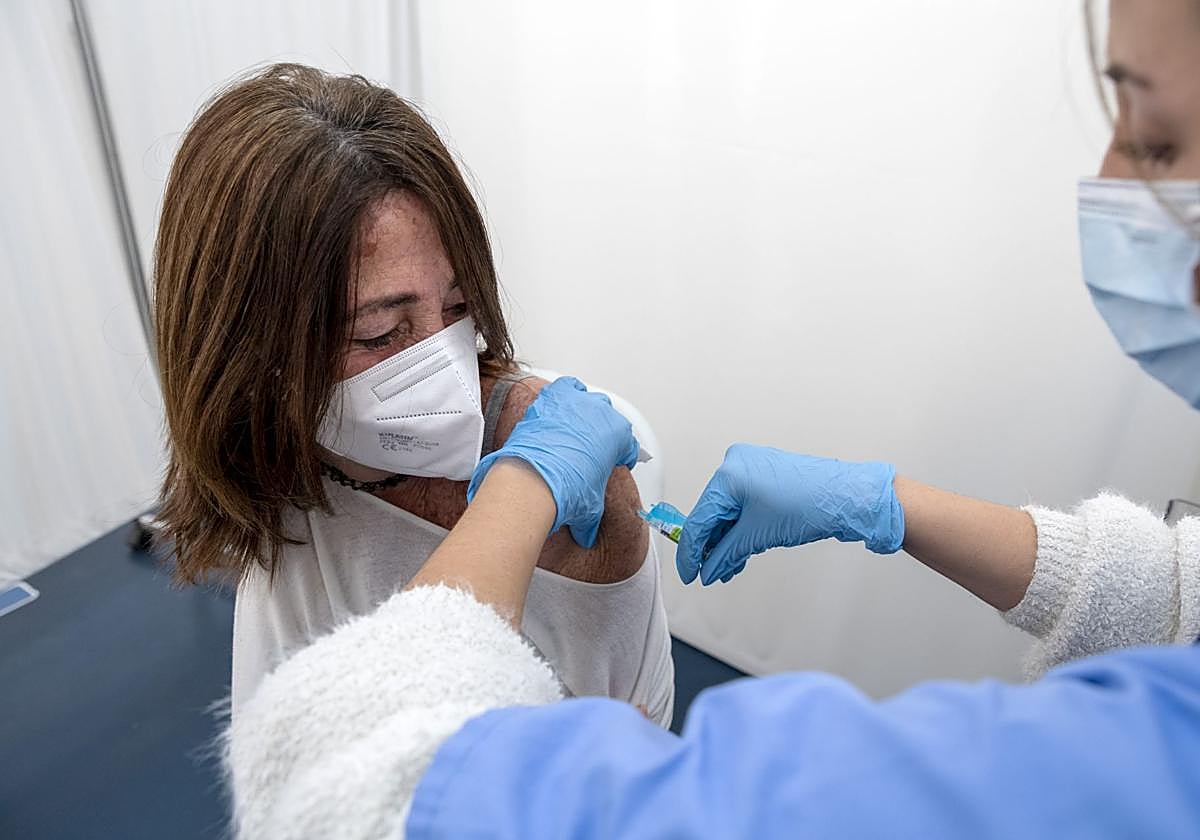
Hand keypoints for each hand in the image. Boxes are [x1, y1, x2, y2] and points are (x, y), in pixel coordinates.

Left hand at [467, 377, 638, 547]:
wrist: (534, 481)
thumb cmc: (566, 487)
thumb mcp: (590, 507)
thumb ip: (593, 516)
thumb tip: (587, 531)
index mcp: (619, 435)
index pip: (628, 444)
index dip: (620, 456)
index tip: (612, 464)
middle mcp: (601, 414)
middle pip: (608, 418)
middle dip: (601, 432)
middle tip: (589, 450)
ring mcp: (577, 403)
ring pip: (587, 399)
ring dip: (584, 411)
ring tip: (575, 428)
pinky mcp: (552, 398)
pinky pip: (564, 388)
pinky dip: (563, 395)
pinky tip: (557, 409)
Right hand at [677, 444, 903, 585]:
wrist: (849, 498)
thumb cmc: (812, 504)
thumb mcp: (759, 535)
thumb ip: (726, 554)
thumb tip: (708, 570)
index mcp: (729, 473)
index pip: (699, 518)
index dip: (691, 552)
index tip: (688, 574)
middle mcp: (737, 465)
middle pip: (712, 515)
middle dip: (711, 548)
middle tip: (707, 573)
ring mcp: (752, 470)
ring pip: (727, 514)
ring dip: (726, 543)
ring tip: (727, 569)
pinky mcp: (765, 479)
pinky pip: (742, 508)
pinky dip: (740, 531)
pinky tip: (739, 554)